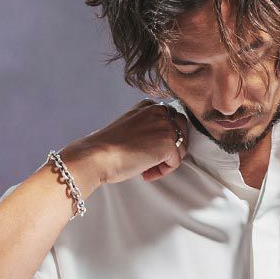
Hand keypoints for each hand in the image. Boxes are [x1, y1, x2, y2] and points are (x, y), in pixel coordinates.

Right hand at [64, 99, 190, 191]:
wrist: (98, 155)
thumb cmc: (109, 146)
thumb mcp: (131, 126)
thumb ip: (147, 127)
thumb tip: (158, 141)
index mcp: (149, 106)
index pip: (171, 119)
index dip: (163, 138)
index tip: (149, 150)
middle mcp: (159, 111)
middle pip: (181, 131)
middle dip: (171, 148)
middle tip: (153, 161)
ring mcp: (165, 126)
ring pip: (181, 147)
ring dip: (166, 161)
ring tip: (148, 169)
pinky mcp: (168, 143)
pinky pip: (176, 161)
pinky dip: (163, 171)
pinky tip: (147, 172)